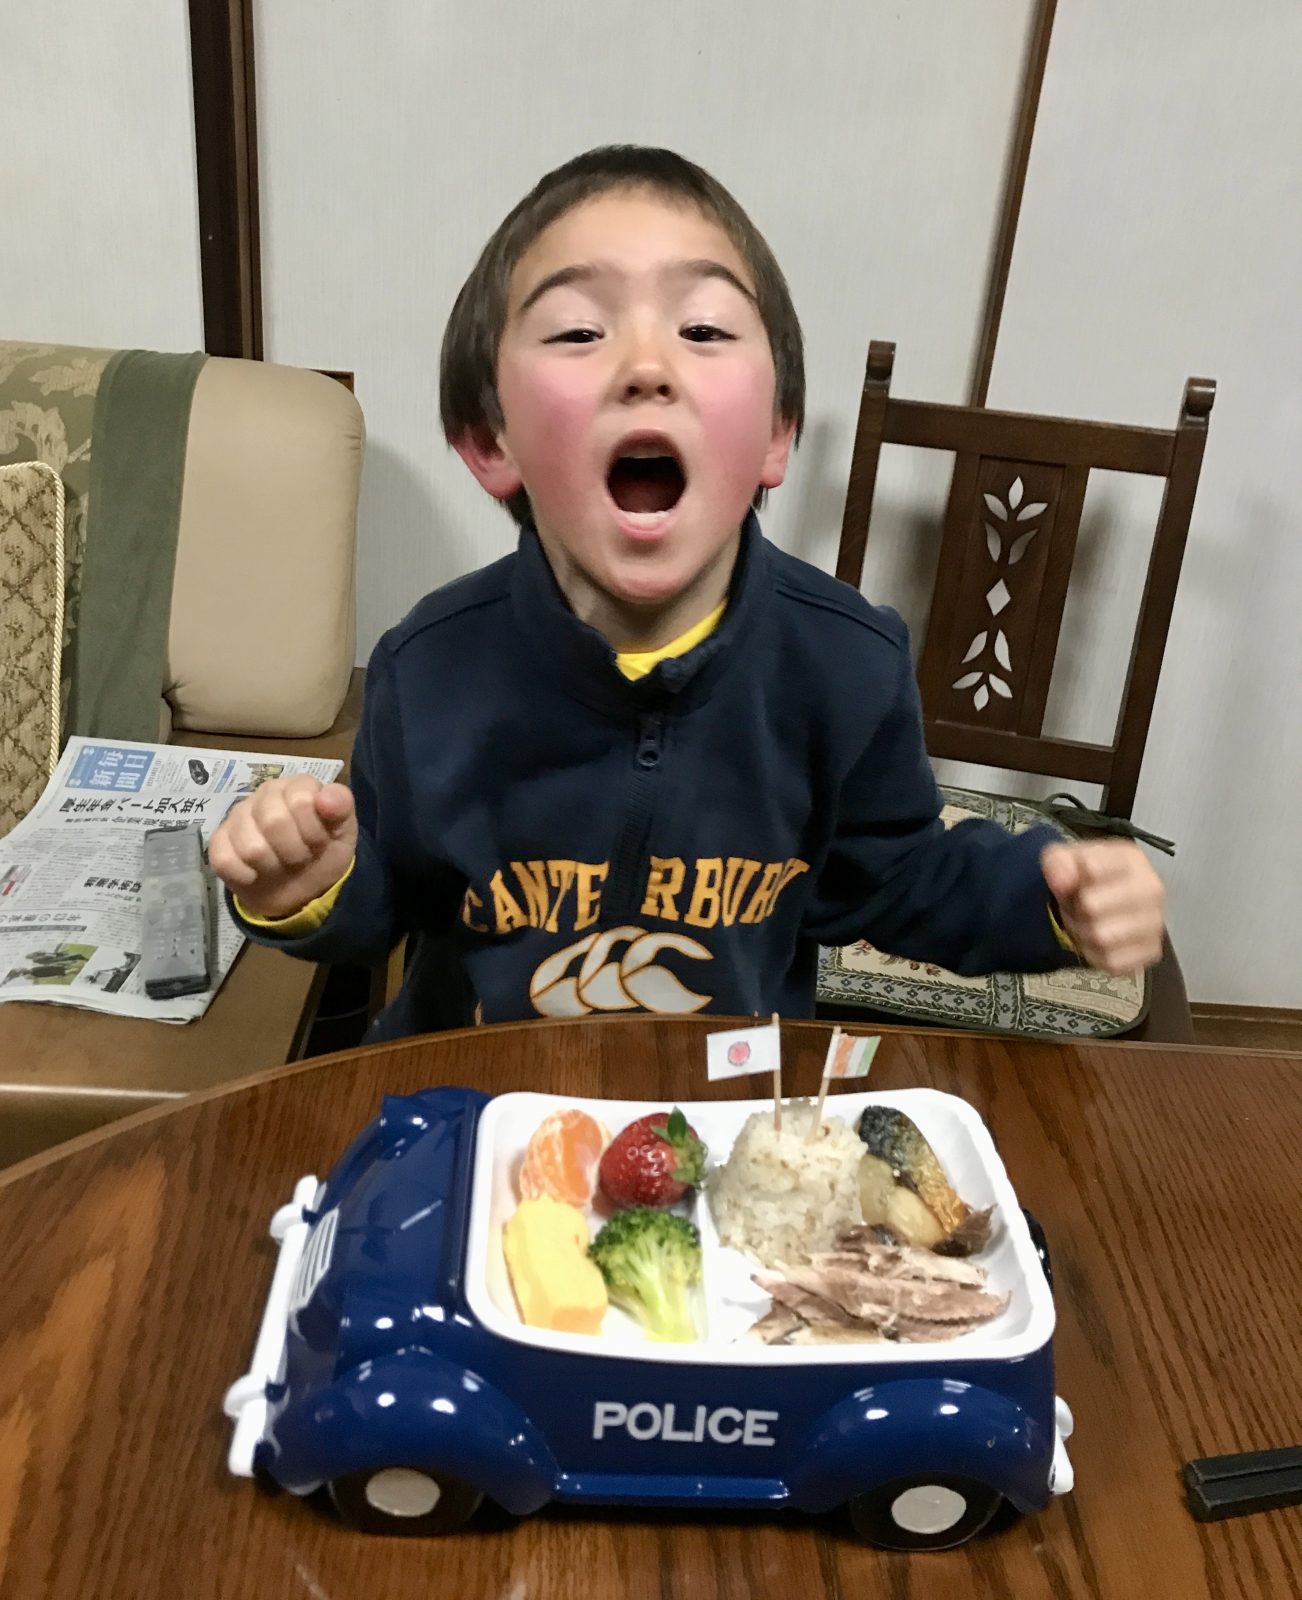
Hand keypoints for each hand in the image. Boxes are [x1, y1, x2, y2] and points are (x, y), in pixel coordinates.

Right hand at [209, 776, 357, 919]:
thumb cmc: (322, 852)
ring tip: (280, 863)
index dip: (314, 830)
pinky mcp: (219, 842)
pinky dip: (245, 875)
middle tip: (300, 856)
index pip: (301, 800)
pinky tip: (255, 874)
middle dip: (295, 850)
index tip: (319, 841)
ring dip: (273, 865)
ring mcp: (238, 817)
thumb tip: (326, 799)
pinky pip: (225, 861)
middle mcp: (264, 794)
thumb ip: (341, 807)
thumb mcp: (343, 832)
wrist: (302, 888)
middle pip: (273, 822)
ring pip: (251, 847)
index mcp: (295, 786)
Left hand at [1040, 840, 1164, 973]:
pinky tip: (1099, 941)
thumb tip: (1061, 881)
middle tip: (1079, 905)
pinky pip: (1110, 961)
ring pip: (1101, 937)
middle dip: (1076, 909)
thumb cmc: (1090, 879)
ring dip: (1084, 933)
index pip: (1091, 867)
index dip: (1071, 877)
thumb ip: (1058, 862)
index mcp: (1131, 860)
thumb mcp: (1067, 860)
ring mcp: (1155, 923)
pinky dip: (1096, 954)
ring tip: (1088, 922)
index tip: (1076, 880)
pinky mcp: (1151, 952)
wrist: (1109, 902)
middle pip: (1092, 906)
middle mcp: (1151, 890)